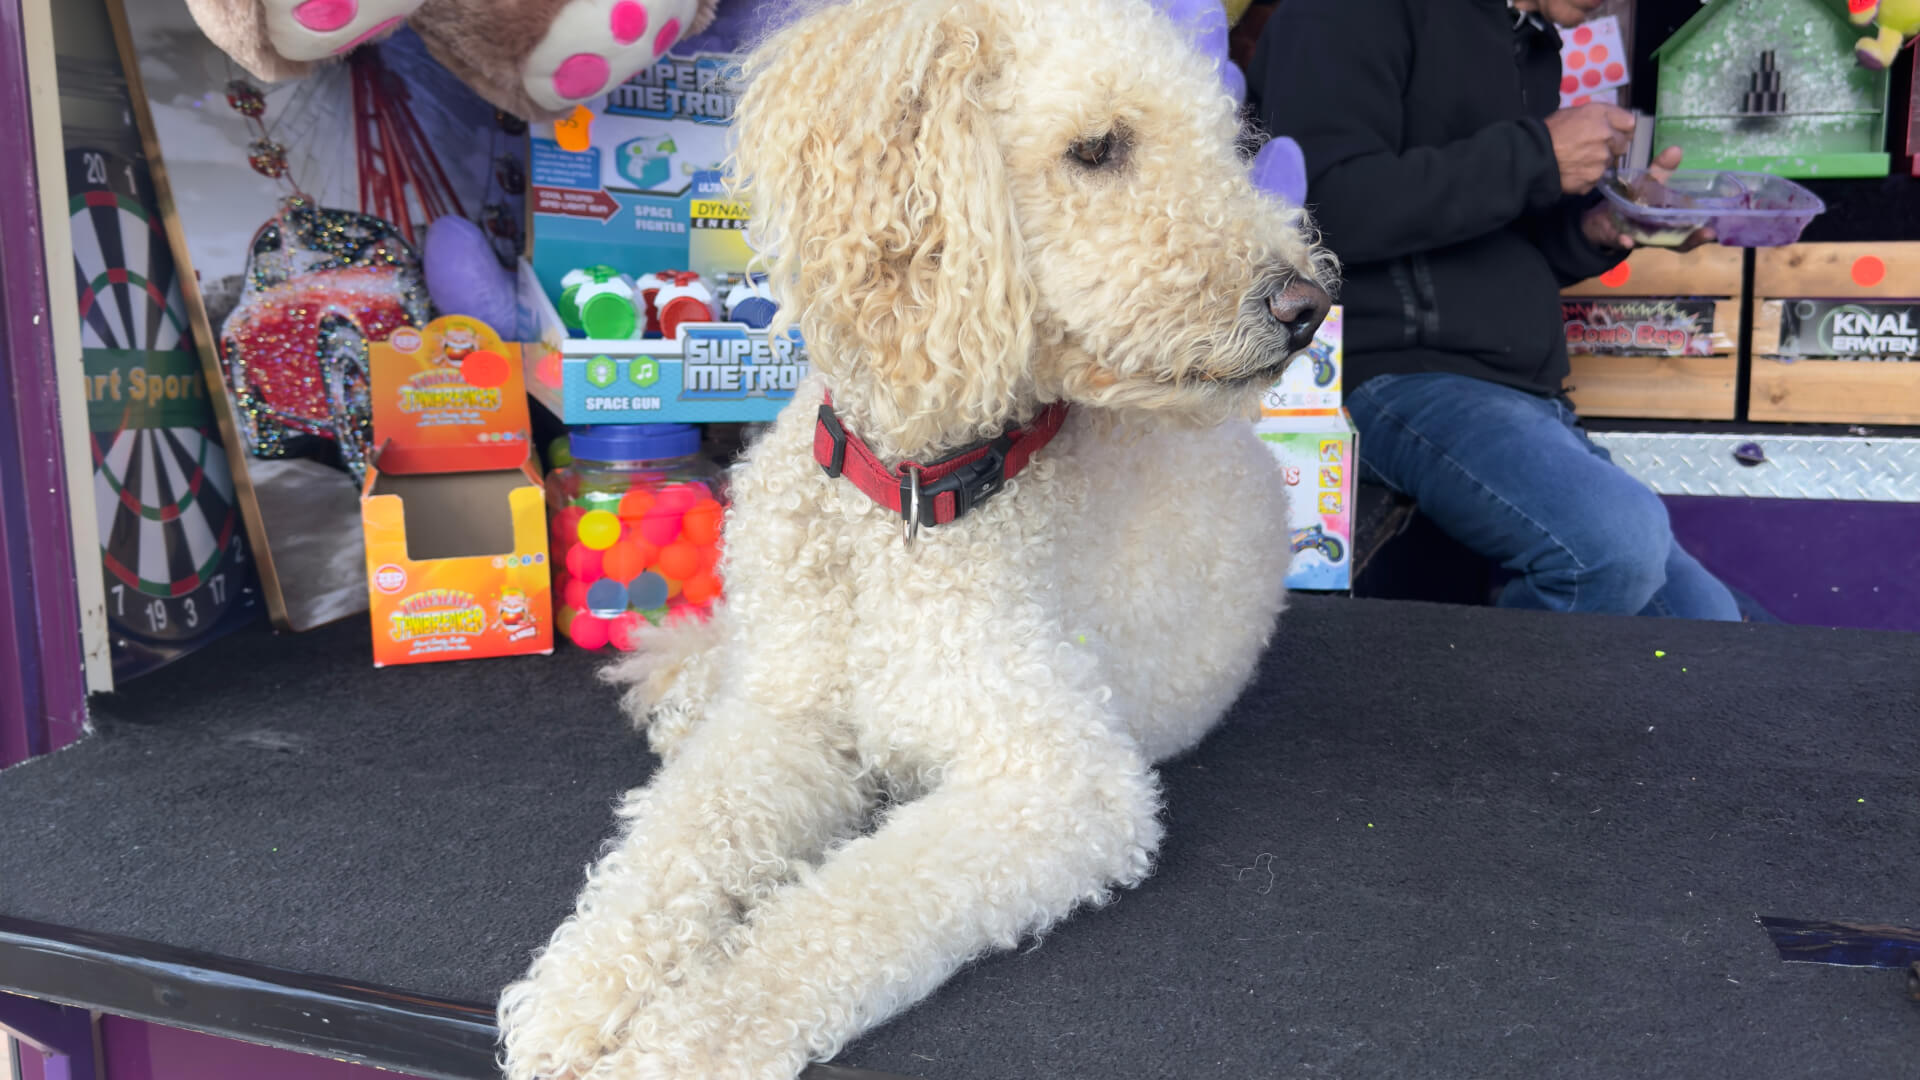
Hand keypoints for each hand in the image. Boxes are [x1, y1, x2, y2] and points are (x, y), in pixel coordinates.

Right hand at [1544, 103, 1634, 194]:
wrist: (1532, 157)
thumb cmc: (1550, 130)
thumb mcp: (1575, 112)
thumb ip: (1598, 116)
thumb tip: (1613, 124)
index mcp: (1602, 116)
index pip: (1630, 123)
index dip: (1621, 129)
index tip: (1613, 132)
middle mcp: (1607, 137)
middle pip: (1623, 145)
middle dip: (1612, 146)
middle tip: (1592, 147)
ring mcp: (1602, 161)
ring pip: (1609, 163)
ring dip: (1598, 162)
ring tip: (1578, 160)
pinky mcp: (1593, 179)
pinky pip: (1596, 178)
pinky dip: (1587, 176)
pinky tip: (1573, 171)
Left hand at [1581, 146, 1715, 251]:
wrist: (1604, 216)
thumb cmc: (1635, 201)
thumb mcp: (1648, 184)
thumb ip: (1661, 170)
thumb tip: (1676, 150)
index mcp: (1673, 221)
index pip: (1694, 229)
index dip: (1705, 231)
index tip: (1717, 228)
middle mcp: (1661, 234)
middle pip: (1681, 241)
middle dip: (1693, 238)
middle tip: (1708, 233)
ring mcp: (1642, 238)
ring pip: (1654, 243)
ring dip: (1659, 241)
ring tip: (1664, 238)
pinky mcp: (1621, 239)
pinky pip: (1624, 241)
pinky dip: (1625, 240)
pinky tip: (1625, 239)